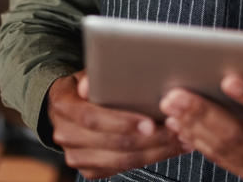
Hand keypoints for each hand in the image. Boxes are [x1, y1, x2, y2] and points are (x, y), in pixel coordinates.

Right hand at [47, 70, 185, 179]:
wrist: (68, 106)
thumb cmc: (85, 86)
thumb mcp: (87, 72)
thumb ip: (93, 75)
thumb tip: (90, 83)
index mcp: (63, 106)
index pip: (92, 118)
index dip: (122, 122)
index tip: (150, 122)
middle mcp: (65, 134)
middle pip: (111, 143)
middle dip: (148, 139)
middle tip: (175, 129)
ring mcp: (75, 155)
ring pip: (121, 160)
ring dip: (155, 152)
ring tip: (179, 139)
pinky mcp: (88, 169)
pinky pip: (121, 168)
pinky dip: (148, 159)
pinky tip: (168, 148)